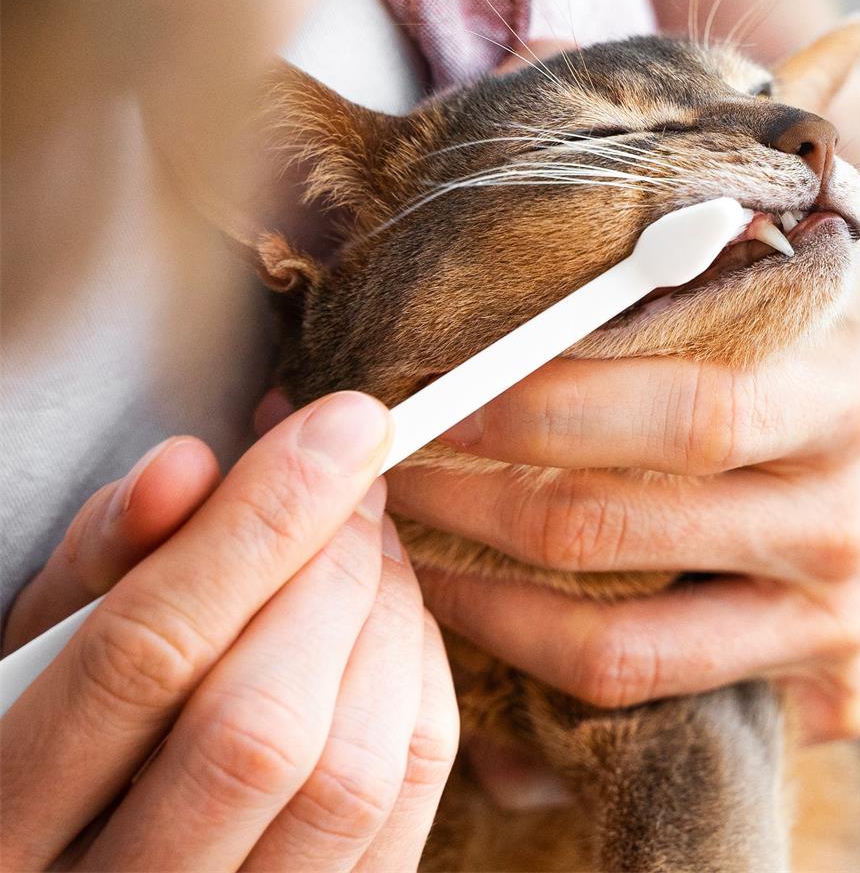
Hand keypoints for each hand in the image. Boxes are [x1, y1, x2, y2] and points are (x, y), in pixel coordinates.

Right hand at [1, 392, 457, 871]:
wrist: (92, 850)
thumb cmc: (51, 730)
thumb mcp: (38, 642)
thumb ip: (103, 558)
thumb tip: (188, 468)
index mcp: (4, 823)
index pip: (145, 656)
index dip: (259, 525)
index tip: (342, 427)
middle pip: (261, 728)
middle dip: (333, 572)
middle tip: (355, 481)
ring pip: (353, 777)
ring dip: (388, 623)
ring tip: (370, 542)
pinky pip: (410, 802)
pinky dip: (422, 685)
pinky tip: (392, 620)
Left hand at [385, 100, 859, 741]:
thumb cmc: (815, 261)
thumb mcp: (779, 192)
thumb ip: (669, 135)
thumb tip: (527, 50)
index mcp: (851, 379)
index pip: (678, 409)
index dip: (535, 406)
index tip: (421, 383)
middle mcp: (854, 506)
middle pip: (626, 525)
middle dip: (473, 500)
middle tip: (373, 465)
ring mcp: (844, 599)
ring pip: (631, 643)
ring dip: (487, 604)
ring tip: (398, 548)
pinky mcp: (833, 662)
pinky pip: (666, 698)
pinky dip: (560, 687)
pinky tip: (486, 633)